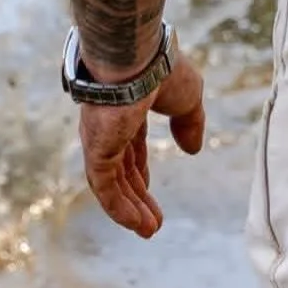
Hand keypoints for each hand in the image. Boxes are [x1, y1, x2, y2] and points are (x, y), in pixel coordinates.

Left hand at [77, 51, 205, 238]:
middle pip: (121, 169)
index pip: (130, 148)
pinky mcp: (96, 146)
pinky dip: (117, 207)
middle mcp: (109, 124)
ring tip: (148, 231)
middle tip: (151, 225)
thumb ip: (189, 124)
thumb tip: (191, 149)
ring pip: (111, 182)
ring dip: (129, 209)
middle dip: (136, 197)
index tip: (150, 194)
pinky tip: (135, 224)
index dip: (141, 173)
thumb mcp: (187, 99)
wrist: (137, 56)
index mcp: (127, 109)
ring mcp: (100, 135)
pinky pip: (103, 185)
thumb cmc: (161, 68)